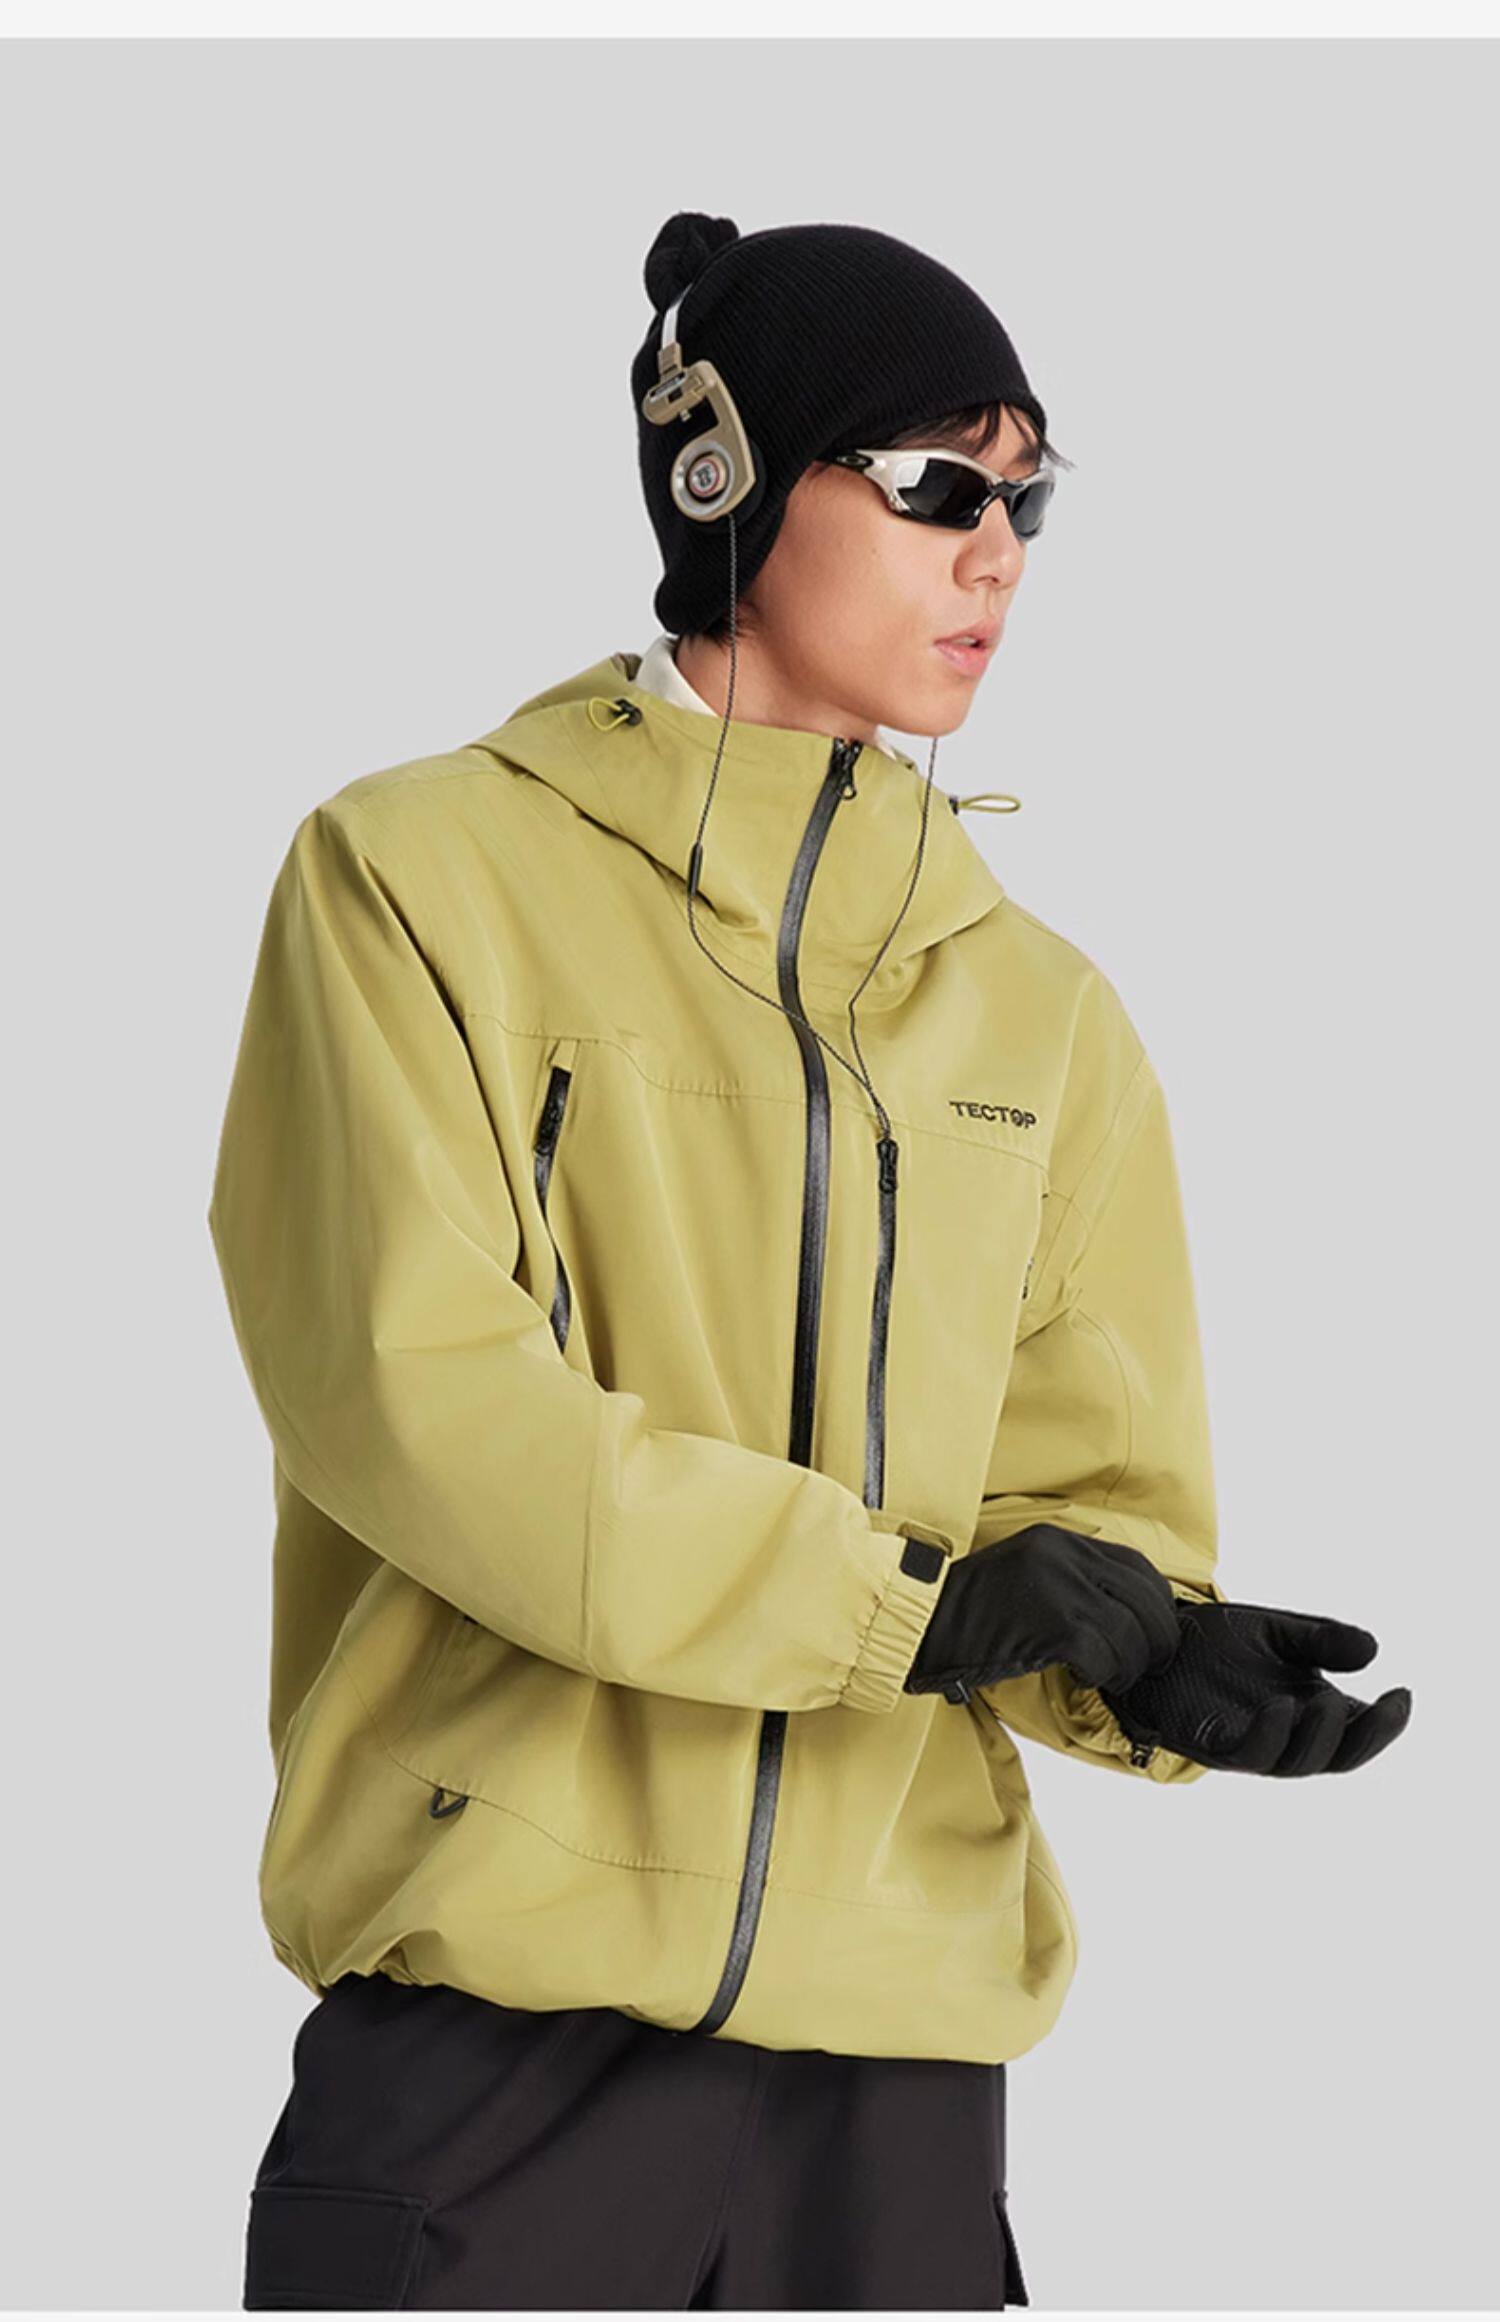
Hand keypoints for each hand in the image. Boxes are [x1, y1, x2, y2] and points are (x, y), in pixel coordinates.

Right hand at [904, 1522, 1180, 1704]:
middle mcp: (1064, 1556)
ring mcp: (1059, 1589)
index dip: (1157, 1601)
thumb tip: (1122, 1613)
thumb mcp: (1025, 1573)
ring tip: (1117, 1677)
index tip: (1158, 1627)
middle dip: (1159, 1637)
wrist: (921, 1622)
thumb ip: (1069, 1579)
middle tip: (1153, 1662)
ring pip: (1131, 1631)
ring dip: (1133, 1663)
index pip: (1136, 1564)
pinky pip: (1104, 1655)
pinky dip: (1105, 1673)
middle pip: (1144, 1597)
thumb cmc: (969, 1609)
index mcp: (1058, 1540)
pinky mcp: (1052, 1625)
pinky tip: (1085, 1677)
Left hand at [1095, 1599, 1412, 1774]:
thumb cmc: (1221, 1642)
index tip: (1402, 1694)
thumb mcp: (1280, 1630)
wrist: (1157, 1637)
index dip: (1385, 1724)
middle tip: (1371, 1705)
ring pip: (1292, 1763)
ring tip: (1328, 1703)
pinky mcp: (1209, 1742)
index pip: (1358, 1733)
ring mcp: (1248, 1743)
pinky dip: (1267, 1735)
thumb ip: (1322, 1639)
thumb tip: (1372, 1647)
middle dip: (1359, 1738)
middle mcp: (1285, 1735)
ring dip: (1316, 1739)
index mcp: (1311, 1711)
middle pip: (1333, 1758)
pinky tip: (1279, 1708)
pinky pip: (1243, 1753)